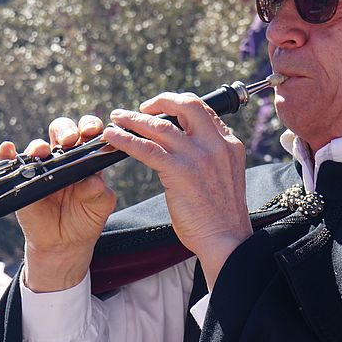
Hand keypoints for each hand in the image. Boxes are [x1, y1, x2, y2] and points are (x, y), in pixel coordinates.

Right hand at [0, 116, 116, 292]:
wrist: (63, 244)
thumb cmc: (85, 219)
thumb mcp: (99, 206)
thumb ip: (99, 192)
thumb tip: (93, 181)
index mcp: (86, 159)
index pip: (88, 133)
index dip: (90, 127)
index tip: (92, 132)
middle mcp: (63, 158)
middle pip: (62, 131)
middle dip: (65, 130)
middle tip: (68, 140)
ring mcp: (41, 167)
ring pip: (37, 145)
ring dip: (38, 144)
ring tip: (41, 152)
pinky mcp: (22, 180)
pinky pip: (10, 161)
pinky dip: (6, 153)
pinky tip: (7, 150)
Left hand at [103, 93, 252, 289]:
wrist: (227, 240)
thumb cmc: (222, 216)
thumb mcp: (224, 176)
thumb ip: (210, 157)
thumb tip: (187, 148)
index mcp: (229, 144)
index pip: (203, 111)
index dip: (179, 105)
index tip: (163, 110)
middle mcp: (216, 145)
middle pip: (186, 105)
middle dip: (160, 101)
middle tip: (141, 108)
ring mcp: (198, 157)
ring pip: (160, 126)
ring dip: (134, 119)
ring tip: (117, 118)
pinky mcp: (180, 172)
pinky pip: (147, 148)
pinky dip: (126, 140)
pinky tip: (112, 137)